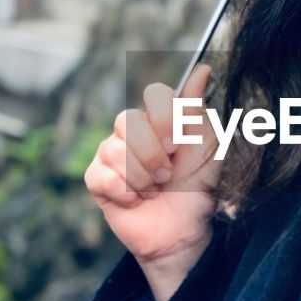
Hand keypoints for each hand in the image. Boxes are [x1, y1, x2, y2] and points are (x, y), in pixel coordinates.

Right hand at [84, 63, 220, 276]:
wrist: (184, 231)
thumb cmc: (196, 188)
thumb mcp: (204, 147)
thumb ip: (196, 109)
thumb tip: (201, 69)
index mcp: (158, 119)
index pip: (154, 93)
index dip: (163, 117)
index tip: (176, 144)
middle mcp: (131, 131)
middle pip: (126, 120)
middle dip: (152, 154)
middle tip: (167, 175)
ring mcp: (110, 154)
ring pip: (113, 150)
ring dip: (142, 178)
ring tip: (153, 190)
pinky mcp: (97, 180)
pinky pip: (102, 175)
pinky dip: (124, 191)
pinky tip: (135, 200)